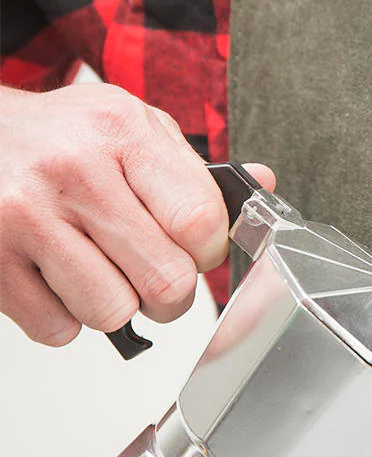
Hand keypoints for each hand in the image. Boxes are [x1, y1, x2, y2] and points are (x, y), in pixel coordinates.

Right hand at [0, 83, 273, 345]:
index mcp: (121, 131)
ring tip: (99, 270)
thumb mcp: (132, 126)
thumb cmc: (61, 137)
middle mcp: (72, 169)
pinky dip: (65, 317)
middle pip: (166, 282)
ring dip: (116, 306)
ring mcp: (23, 216)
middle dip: (170, 293)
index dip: (208, 253)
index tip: (195, 250)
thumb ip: (194, 169)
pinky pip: (57, 329)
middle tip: (152, 274)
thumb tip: (263, 188)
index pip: (200, 224)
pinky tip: (57, 277)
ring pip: (112, 313)